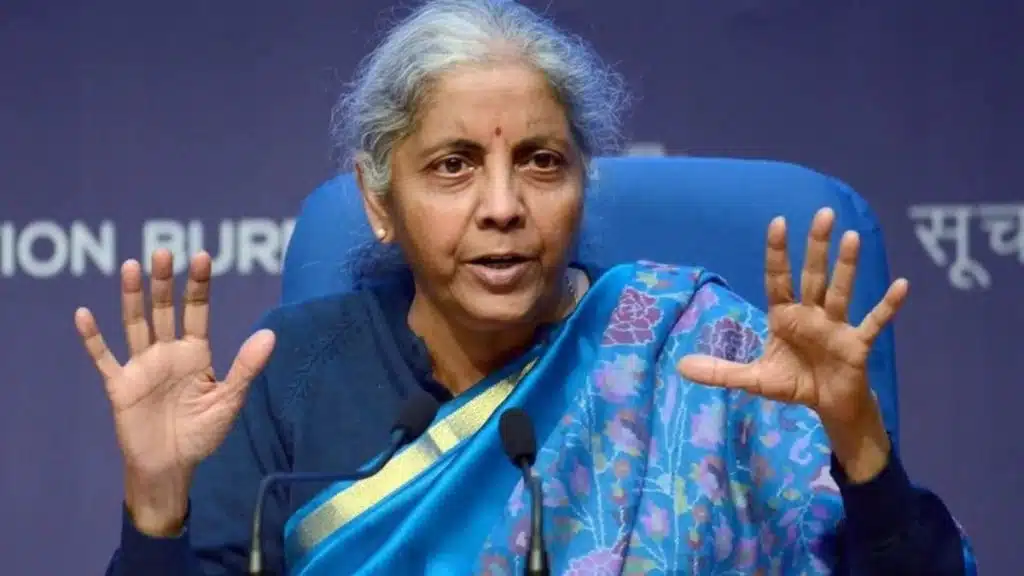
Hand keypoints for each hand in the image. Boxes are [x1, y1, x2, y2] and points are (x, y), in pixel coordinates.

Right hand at [75, 250, 274, 534]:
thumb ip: (246, 367)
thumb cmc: (202, 434)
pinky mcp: (120, 386)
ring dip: (131, 297)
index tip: (202, 256)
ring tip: (130, 266)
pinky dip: (93, 338)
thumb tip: (270, 334)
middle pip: (165, 311)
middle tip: (164, 252)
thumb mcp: (229, 400)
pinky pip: (104, 358)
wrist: (171, 467)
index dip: (199, 286)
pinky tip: (83, 314)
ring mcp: (142, 367)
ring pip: (136, 324)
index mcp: (196, 354)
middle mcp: (168, 353)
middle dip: (164, 283)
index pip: (197, 312)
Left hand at [678, 208, 906, 480]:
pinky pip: (873, 322)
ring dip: (847, 266)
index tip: (778, 222)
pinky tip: (901, 285)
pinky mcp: (856, 345)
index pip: (778, 278)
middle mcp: (811, 314)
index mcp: (785, 316)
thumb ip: (720, 371)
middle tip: (823, 213)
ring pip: (841, 291)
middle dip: (816, 246)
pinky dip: (887, 306)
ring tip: (852, 236)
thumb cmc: (793, 383)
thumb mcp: (753, 379)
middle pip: (813, 275)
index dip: (778, 253)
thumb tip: (680, 366)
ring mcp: (836, 327)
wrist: (827, 407)